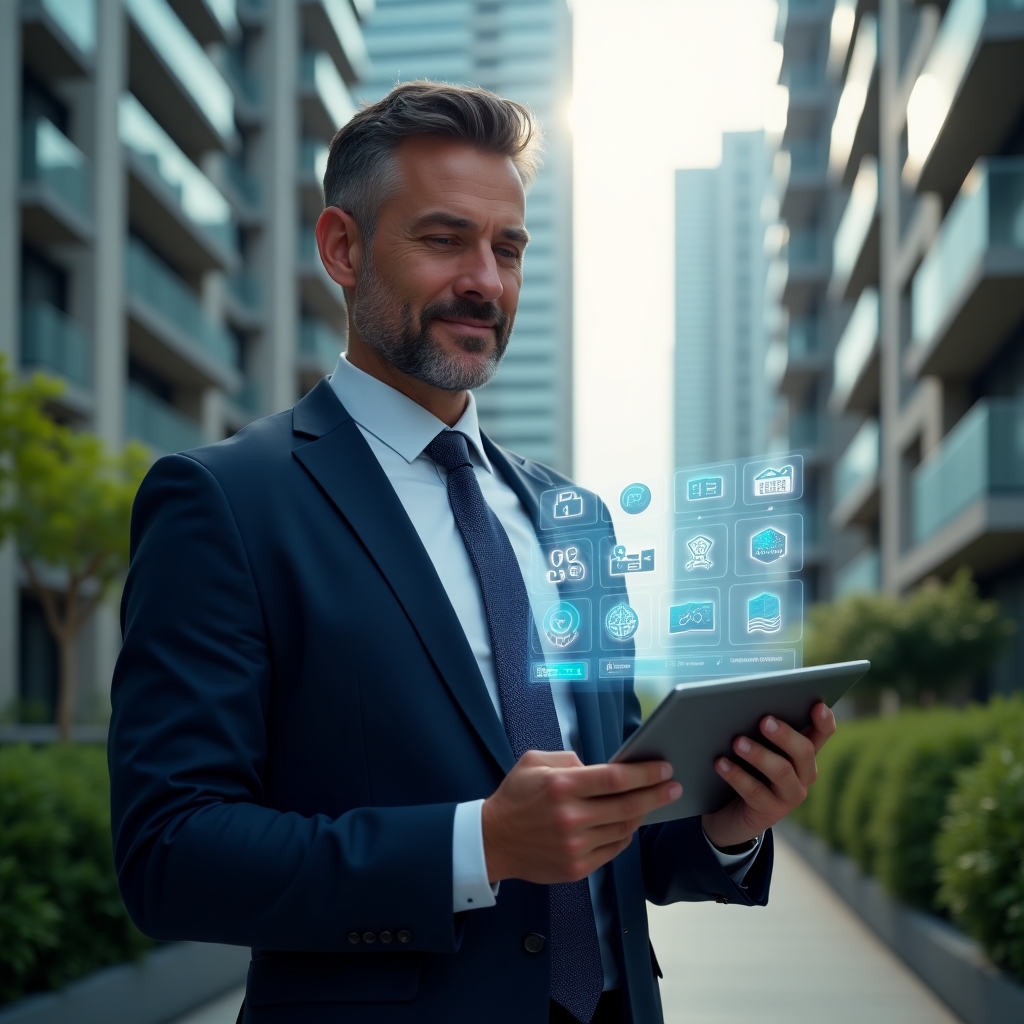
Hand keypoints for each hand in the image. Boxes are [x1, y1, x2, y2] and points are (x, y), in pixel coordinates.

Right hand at [481, 750, 680, 883]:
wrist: (492, 841)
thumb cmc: (514, 797)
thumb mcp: (535, 762)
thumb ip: (570, 760)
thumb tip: (602, 768)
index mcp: (562, 786)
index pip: (615, 778)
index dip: (645, 773)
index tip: (664, 769)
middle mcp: (571, 817)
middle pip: (627, 806)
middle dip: (656, 794)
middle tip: (674, 786)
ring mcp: (575, 846)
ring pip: (624, 829)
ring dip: (641, 814)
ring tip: (651, 803)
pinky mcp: (577, 868)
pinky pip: (613, 849)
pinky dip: (625, 835)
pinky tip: (628, 823)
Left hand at [701, 702, 835, 849]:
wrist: (732, 813)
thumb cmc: (748, 768)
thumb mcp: (759, 747)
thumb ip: (763, 731)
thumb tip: (748, 703)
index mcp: (804, 754)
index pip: (822, 734)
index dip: (824, 721)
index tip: (817, 705)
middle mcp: (804, 775)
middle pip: (804, 751)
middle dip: (785, 735)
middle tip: (764, 721)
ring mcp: (789, 796)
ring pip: (781, 772)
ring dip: (759, 755)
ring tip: (738, 742)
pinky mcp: (770, 812)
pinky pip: (754, 791)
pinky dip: (736, 775)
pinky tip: (721, 764)